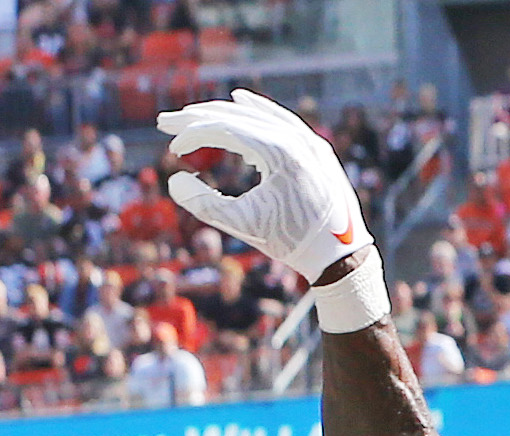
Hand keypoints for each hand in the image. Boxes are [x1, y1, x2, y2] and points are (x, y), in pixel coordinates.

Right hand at [158, 88, 372, 283]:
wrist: (342, 258)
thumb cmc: (292, 244)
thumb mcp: (244, 226)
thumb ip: (205, 204)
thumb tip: (174, 181)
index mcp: (278, 151)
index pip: (223, 127)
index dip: (192, 135)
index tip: (171, 148)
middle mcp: (295, 137)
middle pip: (236, 114)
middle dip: (198, 117)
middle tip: (167, 121)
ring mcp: (309, 140)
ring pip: (258, 114)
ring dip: (223, 112)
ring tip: (196, 113)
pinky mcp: (318, 148)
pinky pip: (282, 119)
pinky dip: (257, 112)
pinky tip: (241, 103)